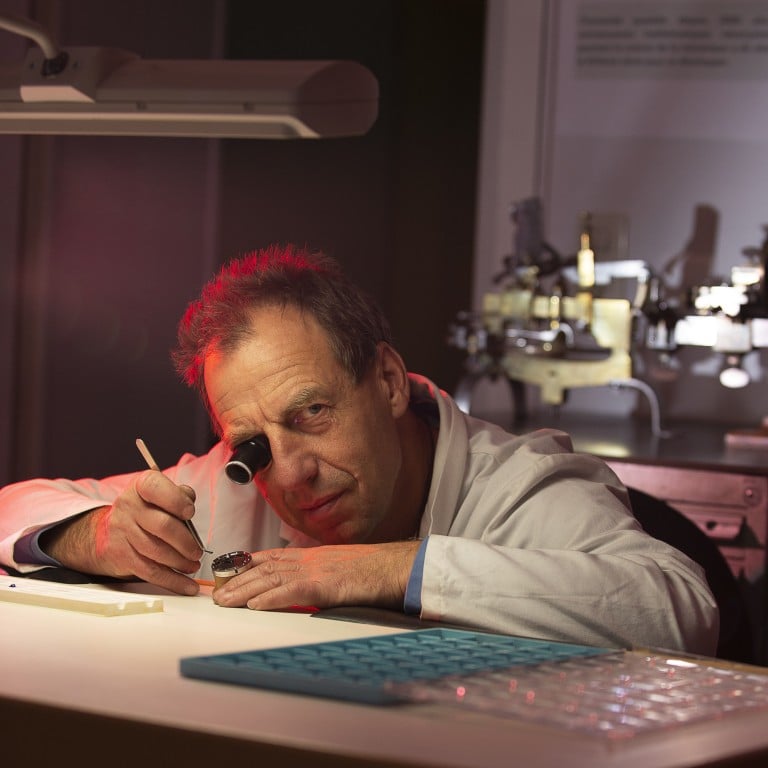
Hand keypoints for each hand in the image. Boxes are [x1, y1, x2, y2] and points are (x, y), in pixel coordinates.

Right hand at [42, 470, 202, 594]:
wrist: (105, 532)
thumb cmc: (143, 510)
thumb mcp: (158, 494)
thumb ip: (178, 495)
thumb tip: (190, 501)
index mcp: (140, 487)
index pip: (156, 488)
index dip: (176, 500)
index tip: (190, 512)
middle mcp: (129, 507)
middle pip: (162, 526)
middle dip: (186, 542)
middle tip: (197, 551)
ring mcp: (123, 532)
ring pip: (157, 551)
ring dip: (181, 562)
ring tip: (193, 565)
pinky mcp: (122, 556)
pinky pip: (150, 572)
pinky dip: (172, 581)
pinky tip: (187, 585)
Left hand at [212, 540, 421, 610]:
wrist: (395, 566)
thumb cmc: (373, 569)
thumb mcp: (341, 568)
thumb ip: (321, 575)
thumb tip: (309, 587)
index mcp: (313, 556)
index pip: (272, 557)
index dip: (247, 564)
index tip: (229, 571)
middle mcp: (309, 560)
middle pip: (265, 568)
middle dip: (238, 581)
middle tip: (217, 593)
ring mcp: (315, 571)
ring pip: (271, 579)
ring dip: (244, 591)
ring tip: (224, 602)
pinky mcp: (324, 585)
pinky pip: (291, 591)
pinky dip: (270, 598)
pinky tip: (254, 605)